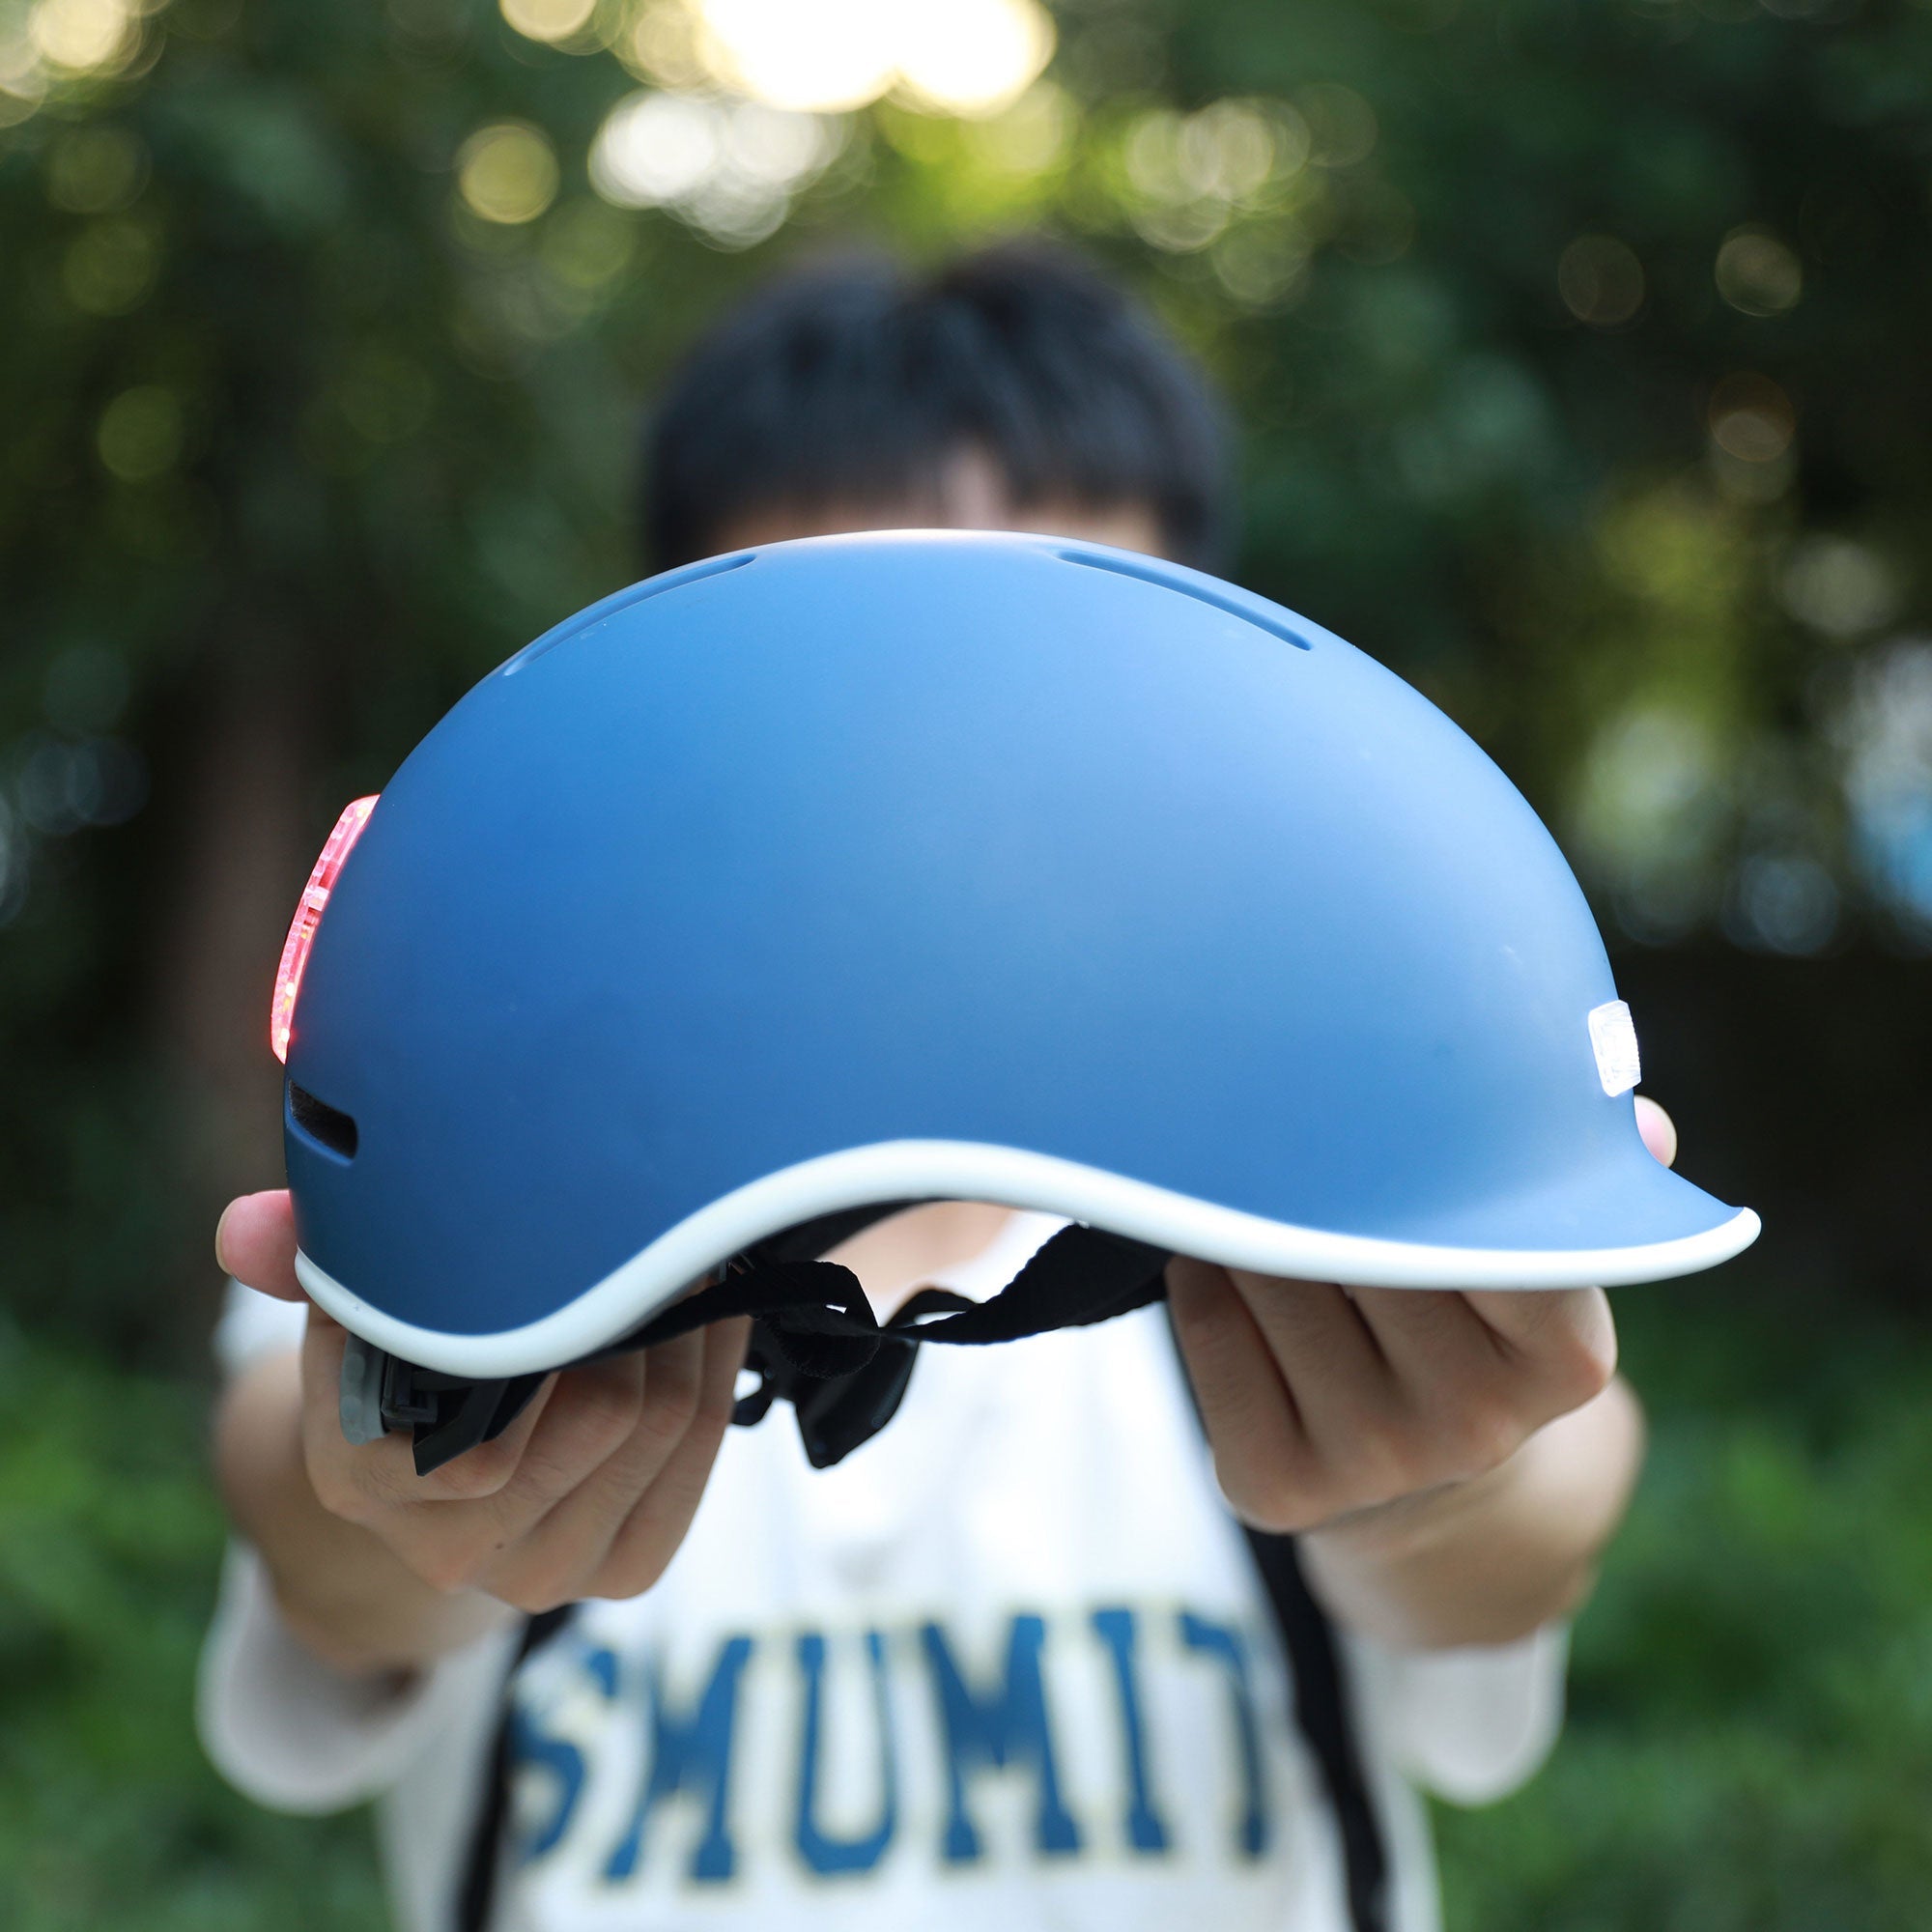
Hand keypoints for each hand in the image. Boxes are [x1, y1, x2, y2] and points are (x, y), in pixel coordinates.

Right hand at [216, 1190, 746, 1617]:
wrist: (430, 1467)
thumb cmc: (395, 1352)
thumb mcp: (347, 1301)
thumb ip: (301, 1257)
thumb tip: (243, 1230)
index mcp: (365, 1479)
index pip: (492, 1421)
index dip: (564, 1314)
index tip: (596, 1236)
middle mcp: (450, 1548)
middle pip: (610, 1415)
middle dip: (648, 1311)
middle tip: (665, 1234)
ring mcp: (544, 1573)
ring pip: (667, 1429)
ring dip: (694, 1334)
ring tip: (689, 1263)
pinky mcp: (625, 1570)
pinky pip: (701, 1461)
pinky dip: (717, 1377)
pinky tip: (712, 1321)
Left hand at [1167, 1097, 1673, 1538]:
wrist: (1425, 1481)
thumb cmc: (1475, 1318)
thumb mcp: (1543, 1261)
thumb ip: (1583, 1184)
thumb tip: (1646, 1124)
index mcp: (1565, 1353)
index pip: (1485, 1221)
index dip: (1423, 1155)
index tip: (1386, 1105)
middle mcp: (1474, 1422)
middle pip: (1359, 1238)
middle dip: (1317, 1173)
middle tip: (1293, 1117)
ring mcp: (1373, 1461)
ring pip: (1273, 1277)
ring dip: (1248, 1221)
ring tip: (1261, 1197)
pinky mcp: (1277, 1485)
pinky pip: (1210, 1335)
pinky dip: (1203, 1282)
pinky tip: (1228, 1269)